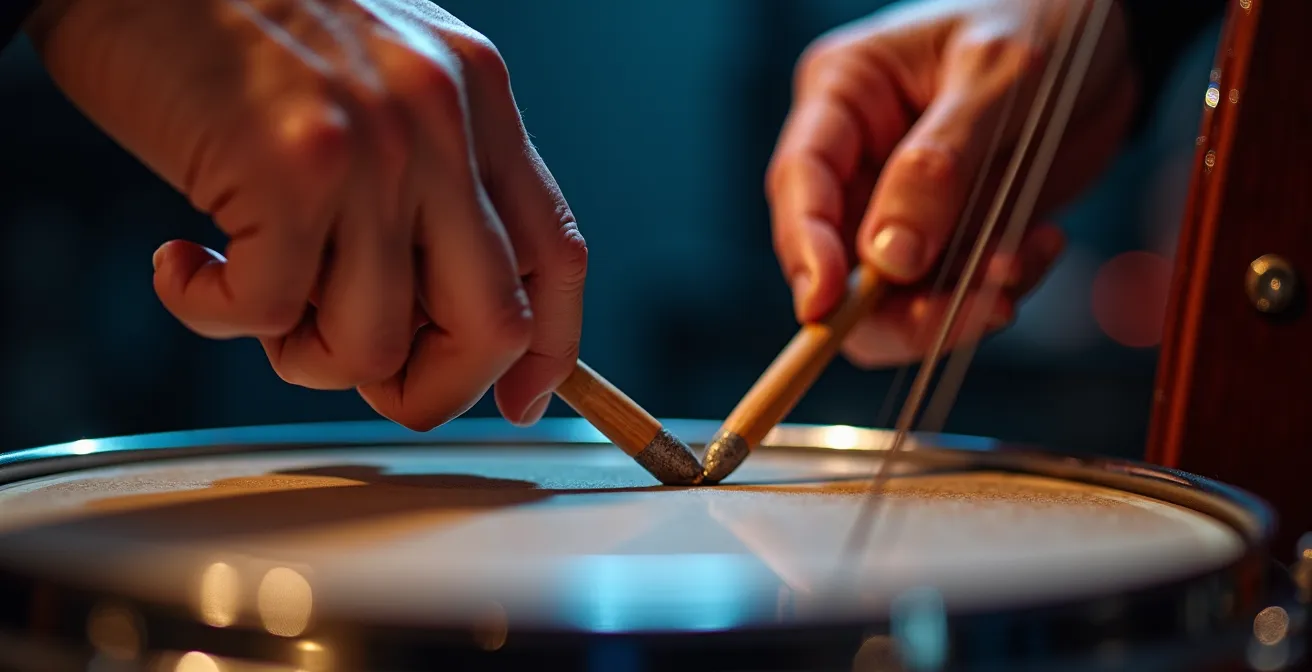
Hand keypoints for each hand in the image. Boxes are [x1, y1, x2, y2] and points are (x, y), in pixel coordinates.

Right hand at [28, 0, 586, 428]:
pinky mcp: (289, 170)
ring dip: (305, 353)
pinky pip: (271, 316)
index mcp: (476, 95)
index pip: (557, 255)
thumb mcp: (380, 74)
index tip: (519, 398)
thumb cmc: (237, 16)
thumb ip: (430, 172)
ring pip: (374, 344)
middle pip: (493, 326)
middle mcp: (442, 121)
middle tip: (370, 378)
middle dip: (432, 388)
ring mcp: (372, 147)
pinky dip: (215, 314)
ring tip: (256, 290)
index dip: (550, 351)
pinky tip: (186, 265)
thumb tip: (439, 311)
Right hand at [767, 0, 1133, 366]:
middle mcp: (859, 158)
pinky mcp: (948, 236)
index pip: (800, 181)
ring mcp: (900, 205)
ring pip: (892, 295)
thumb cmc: (1042, 22)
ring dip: (953, 304)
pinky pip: (950, 293)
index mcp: (844, 95)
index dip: (806, 248)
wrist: (1111, 40)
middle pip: (835, 260)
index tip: (823, 304)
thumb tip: (890, 257)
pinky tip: (1043, 244)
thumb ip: (941, 164)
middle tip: (957, 313)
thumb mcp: (996, 75)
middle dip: (890, 306)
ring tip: (1020, 264)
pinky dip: (996, 288)